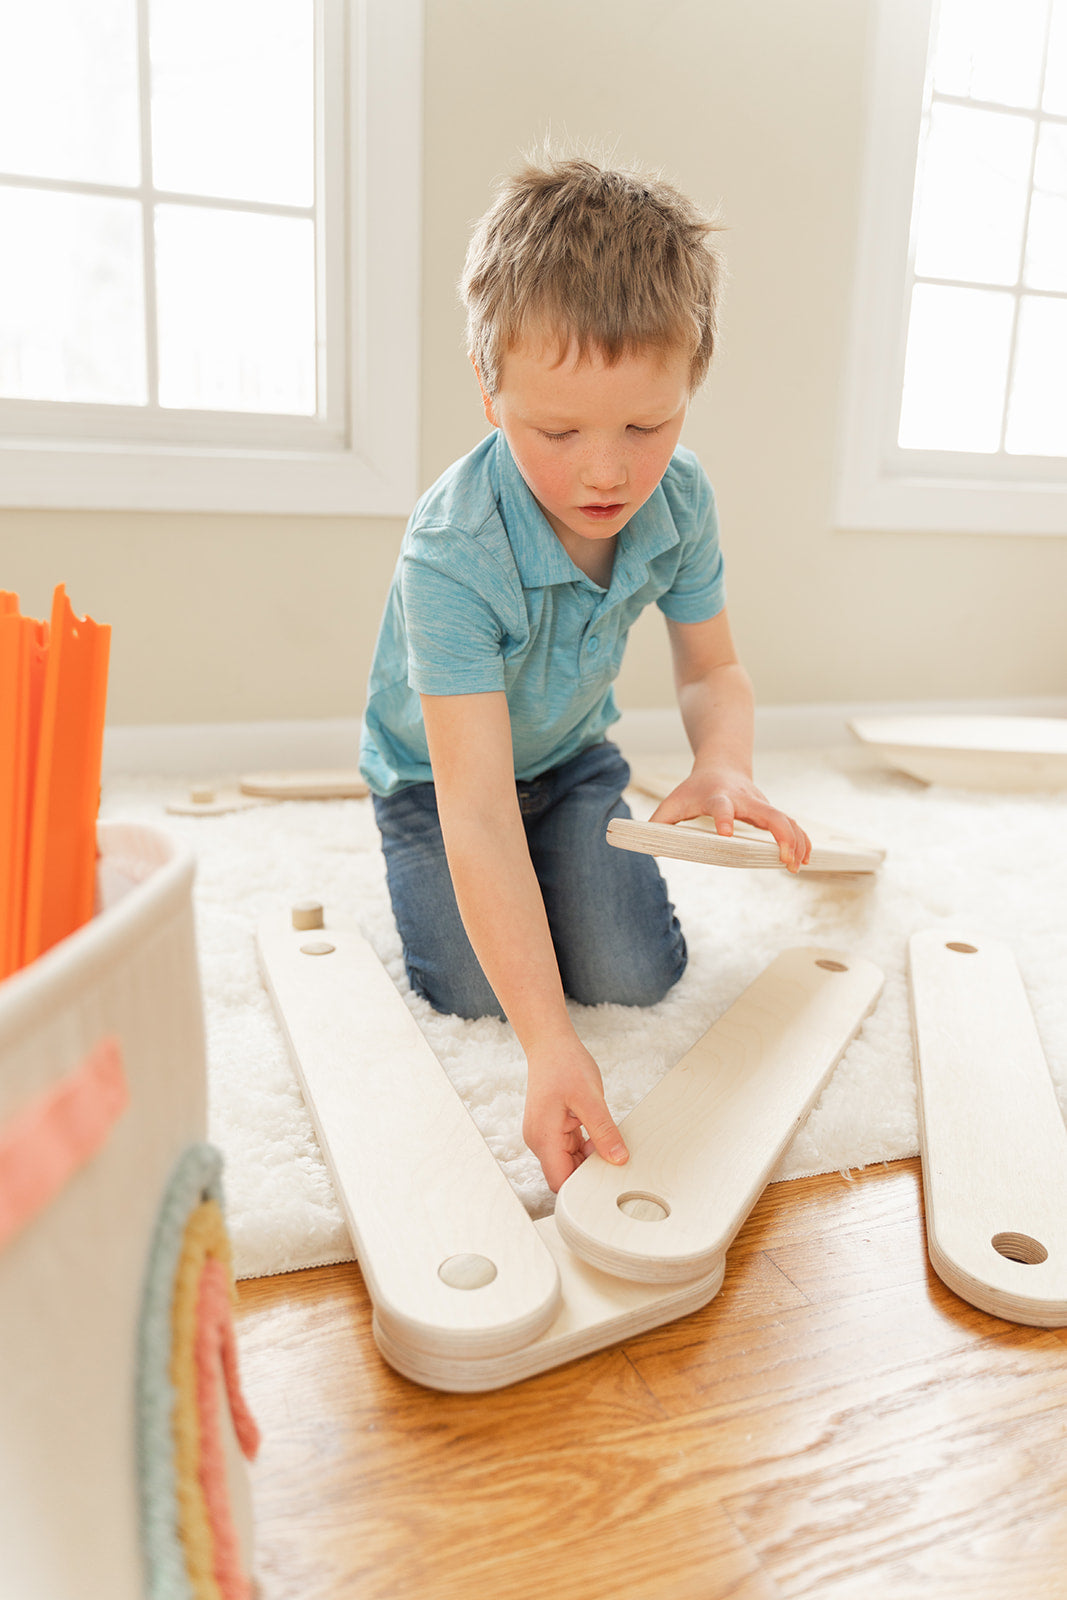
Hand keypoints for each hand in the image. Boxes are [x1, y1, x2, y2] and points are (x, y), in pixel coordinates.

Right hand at [523, 1036, 628, 1192]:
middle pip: (563, 1174)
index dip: (581, 1188)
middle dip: (587, 1173)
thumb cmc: (564, 1065)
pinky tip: (599, 1136)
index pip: (559, 1181)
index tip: (605, 1184)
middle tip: (614, 1163)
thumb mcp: (591, 1098)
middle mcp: (539, 1140)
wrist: (551, 1045)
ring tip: (607, 1144)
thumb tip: (618, 1158)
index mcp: (543, 1137)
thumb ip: (604, 1131)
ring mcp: (544, 1135)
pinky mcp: (552, 1129)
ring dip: (588, 1159)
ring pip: (568, 1162)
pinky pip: (569, 1149)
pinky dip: (585, 1148)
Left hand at [649, 765, 811, 873]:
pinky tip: (805, 858)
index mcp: (719, 797)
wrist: (721, 765)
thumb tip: (650, 850)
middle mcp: (745, 800)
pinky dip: (801, 840)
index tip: (726, 834)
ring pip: (786, 819)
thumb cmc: (695, 789)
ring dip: (796, 841)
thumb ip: (659, 823)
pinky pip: (791, 825)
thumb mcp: (673, 802)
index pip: (722, 807)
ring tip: (797, 865)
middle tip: (785, 858)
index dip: (725, 818)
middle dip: (781, 835)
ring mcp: (761, 805)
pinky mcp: (770, 812)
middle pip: (769, 814)